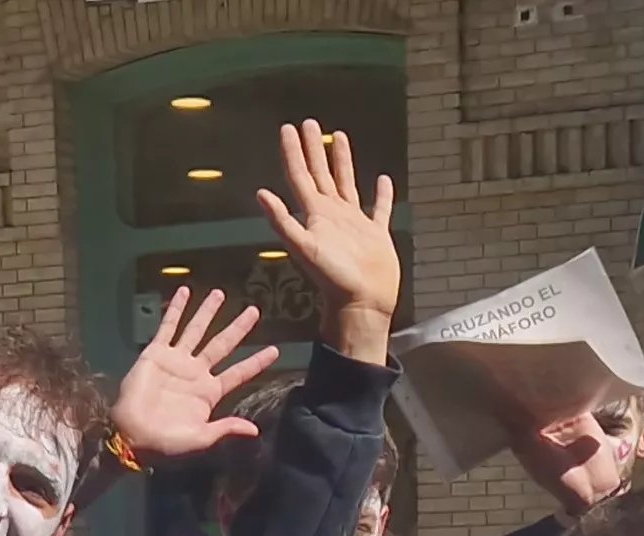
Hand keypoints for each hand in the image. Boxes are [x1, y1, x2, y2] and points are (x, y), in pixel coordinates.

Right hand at [110, 291, 280, 464]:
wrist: (133, 435)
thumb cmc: (166, 441)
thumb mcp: (201, 438)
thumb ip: (226, 428)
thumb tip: (255, 430)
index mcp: (210, 392)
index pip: (239, 373)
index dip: (256, 362)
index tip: (275, 351)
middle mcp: (196, 372)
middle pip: (222, 344)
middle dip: (238, 328)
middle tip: (254, 311)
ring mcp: (177, 360)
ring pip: (197, 330)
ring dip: (208, 312)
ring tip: (220, 294)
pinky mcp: (157, 353)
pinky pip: (168, 327)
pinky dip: (176, 310)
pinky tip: (184, 293)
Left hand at [258, 119, 401, 360]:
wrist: (361, 303)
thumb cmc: (333, 279)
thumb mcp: (303, 247)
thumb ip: (283, 221)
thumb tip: (260, 193)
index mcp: (315, 215)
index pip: (300, 176)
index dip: (293, 152)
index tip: (288, 128)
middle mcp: (333, 215)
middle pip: (320, 174)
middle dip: (313, 149)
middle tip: (309, 123)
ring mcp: (355, 223)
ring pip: (346, 183)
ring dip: (342, 161)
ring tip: (338, 137)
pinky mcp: (376, 234)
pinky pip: (379, 208)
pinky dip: (382, 195)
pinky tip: (383, 180)